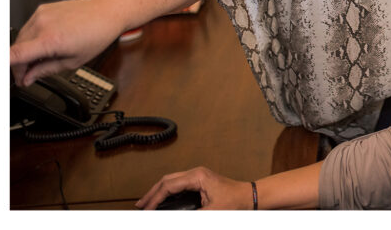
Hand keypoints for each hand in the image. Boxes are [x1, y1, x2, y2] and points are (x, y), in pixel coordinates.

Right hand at [10, 0, 125, 86]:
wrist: (105, 11)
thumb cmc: (96, 35)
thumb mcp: (73, 61)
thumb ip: (45, 71)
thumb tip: (27, 79)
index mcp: (50, 40)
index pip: (15, 54)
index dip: (7, 67)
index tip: (7, 74)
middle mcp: (42, 25)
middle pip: (16, 50)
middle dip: (20, 66)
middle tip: (29, 76)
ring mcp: (41, 15)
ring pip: (20, 39)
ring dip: (24, 52)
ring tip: (42, 58)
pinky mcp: (41, 9)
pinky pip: (28, 28)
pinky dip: (31, 38)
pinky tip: (45, 43)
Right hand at [137, 167, 253, 209]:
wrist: (249, 197)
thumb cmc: (236, 201)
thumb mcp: (211, 212)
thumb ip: (190, 216)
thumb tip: (172, 217)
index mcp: (197, 176)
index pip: (168, 186)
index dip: (155, 199)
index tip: (146, 210)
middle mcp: (196, 173)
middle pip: (167, 180)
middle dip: (152, 193)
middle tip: (140, 206)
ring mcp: (198, 176)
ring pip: (171, 181)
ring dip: (159, 191)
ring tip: (147, 203)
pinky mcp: (200, 181)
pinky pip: (178, 184)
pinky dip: (168, 191)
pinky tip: (163, 199)